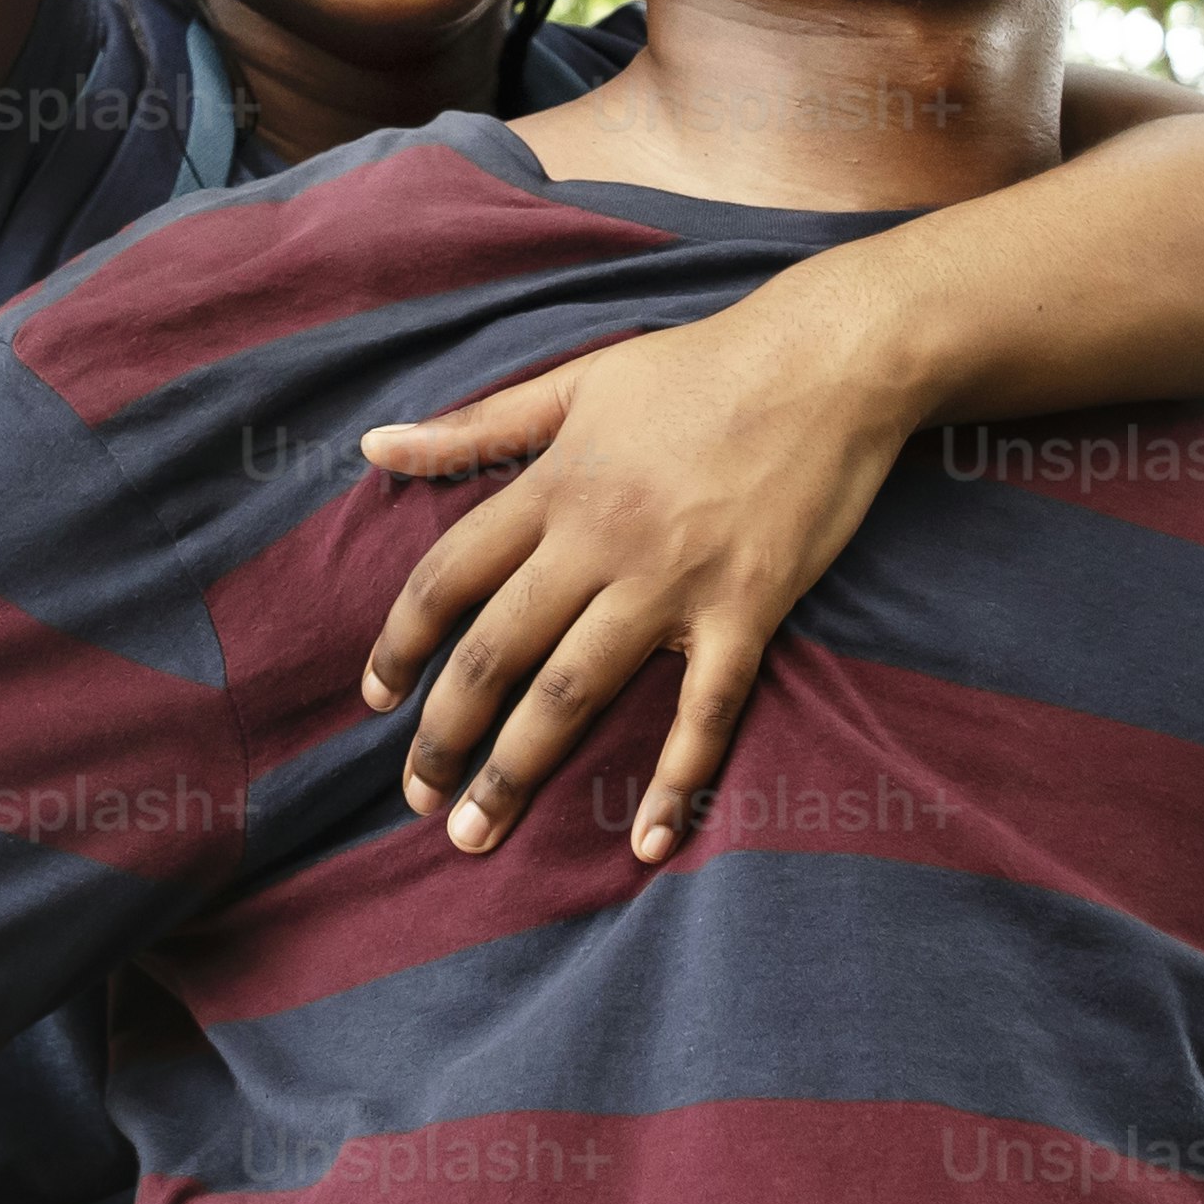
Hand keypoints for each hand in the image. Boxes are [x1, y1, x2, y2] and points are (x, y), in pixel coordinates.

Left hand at [355, 288, 927, 864]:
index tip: (375, 700)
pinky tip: (648, 844)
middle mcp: (599, 542)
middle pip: (497, 654)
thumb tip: (373, 447)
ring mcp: (674, 582)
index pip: (448, 577)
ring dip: (517, 771)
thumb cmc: (699, 366)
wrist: (829, 359)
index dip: (401, 643)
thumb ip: (475, 427)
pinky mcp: (748, 610)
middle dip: (445, 736)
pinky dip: (677, 780)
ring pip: (574, 692)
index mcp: (554, 487)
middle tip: (416, 800)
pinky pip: (704, 710)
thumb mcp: (576, 382)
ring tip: (475, 834)